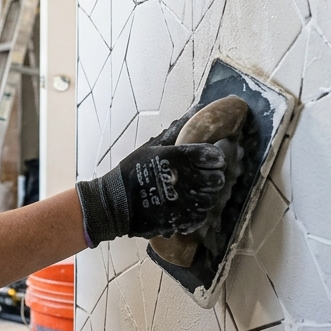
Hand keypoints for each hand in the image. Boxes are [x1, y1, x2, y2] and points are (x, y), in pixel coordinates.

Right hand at [75, 123, 226, 243]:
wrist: (114, 203)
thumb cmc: (131, 172)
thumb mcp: (152, 147)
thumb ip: (177, 131)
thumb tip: (197, 110)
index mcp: (178, 157)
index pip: (214, 156)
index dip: (215, 159)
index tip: (209, 161)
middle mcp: (184, 179)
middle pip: (217, 179)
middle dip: (212, 178)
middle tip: (201, 177)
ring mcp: (183, 202)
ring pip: (211, 199)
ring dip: (205, 195)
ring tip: (191, 193)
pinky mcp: (180, 220)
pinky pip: (201, 216)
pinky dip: (197, 212)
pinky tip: (186, 206)